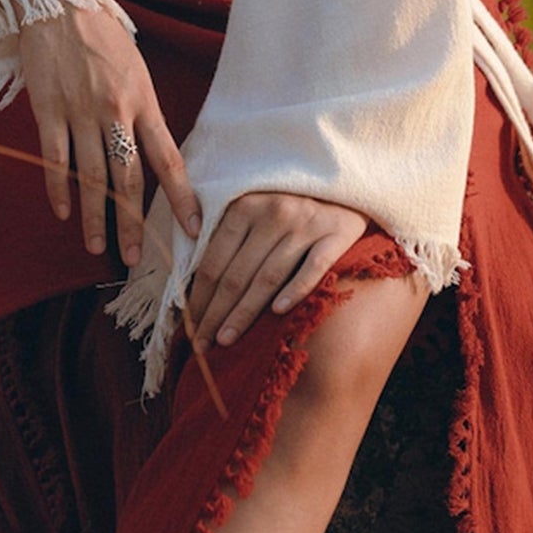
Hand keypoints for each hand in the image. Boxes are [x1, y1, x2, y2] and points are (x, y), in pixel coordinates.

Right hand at [17, 5, 201, 267]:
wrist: (59, 0)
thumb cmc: (101, 34)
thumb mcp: (135, 68)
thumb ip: (141, 109)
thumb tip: (148, 151)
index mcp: (143, 100)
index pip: (168, 159)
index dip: (182, 198)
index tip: (192, 230)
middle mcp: (115, 111)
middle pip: (127, 179)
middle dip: (132, 223)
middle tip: (133, 258)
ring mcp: (79, 112)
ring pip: (89, 177)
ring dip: (93, 216)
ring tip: (96, 245)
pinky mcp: (48, 109)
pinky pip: (54, 158)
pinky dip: (57, 188)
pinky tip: (61, 210)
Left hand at [185, 190, 367, 350]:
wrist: (342, 188)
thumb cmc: (288, 205)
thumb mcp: (253, 208)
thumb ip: (227, 237)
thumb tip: (195, 284)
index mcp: (244, 206)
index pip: (214, 261)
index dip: (199, 297)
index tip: (190, 325)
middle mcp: (273, 213)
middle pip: (237, 274)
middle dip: (215, 313)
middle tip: (201, 345)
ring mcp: (305, 224)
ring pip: (268, 277)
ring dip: (244, 313)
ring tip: (226, 340)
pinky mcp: (336, 234)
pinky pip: (313, 268)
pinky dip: (295, 290)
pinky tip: (278, 312)